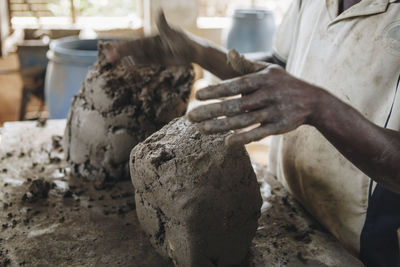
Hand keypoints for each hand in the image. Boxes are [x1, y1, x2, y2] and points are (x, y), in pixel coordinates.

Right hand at [103, 11, 198, 65]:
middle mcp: (152, 45)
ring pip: (138, 56)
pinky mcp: (159, 60)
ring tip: (113, 59)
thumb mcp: (173, 33)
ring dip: (126, 58)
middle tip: (109, 57)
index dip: (126, 46)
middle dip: (122, 53)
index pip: (136, 43)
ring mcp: (155, 53)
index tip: (115, 48)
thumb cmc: (184, 40)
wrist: (194, 51)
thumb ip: (163, 25)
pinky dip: (137, 62)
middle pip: (134, 50)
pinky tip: (127, 63)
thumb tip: (158, 11)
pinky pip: (145, 61)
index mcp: (153, 38)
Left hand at [188, 51, 324, 144]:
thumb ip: (246, 65)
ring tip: (202, 130)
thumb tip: (229, 53)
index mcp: (263, 79)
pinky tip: (227, 143)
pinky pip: (259, 134)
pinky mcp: (280, 127)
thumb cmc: (285, 84)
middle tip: (190, 116)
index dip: (216, 90)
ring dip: (222, 126)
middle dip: (211, 110)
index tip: (197, 94)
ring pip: (244, 121)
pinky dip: (244, 138)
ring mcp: (274, 112)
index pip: (235, 84)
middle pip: (235, 104)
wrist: (314, 101)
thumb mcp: (269, 70)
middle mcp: (267, 95)